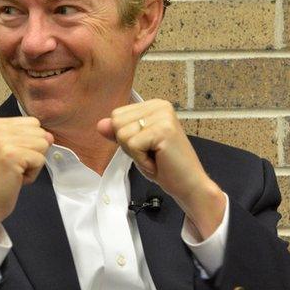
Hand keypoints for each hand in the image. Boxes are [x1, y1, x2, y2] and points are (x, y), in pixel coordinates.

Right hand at [0, 117, 53, 237]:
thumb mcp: (6, 149)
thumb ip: (26, 138)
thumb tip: (50, 136)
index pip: (32, 123)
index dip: (29, 143)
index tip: (10, 157)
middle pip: (39, 132)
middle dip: (32, 153)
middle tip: (12, 167)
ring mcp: (2, 140)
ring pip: (42, 145)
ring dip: (33, 164)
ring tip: (14, 172)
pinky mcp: (11, 155)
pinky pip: (40, 160)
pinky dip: (32, 174)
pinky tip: (15, 179)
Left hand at [96, 99, 224, 237]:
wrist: (188, 184)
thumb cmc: (164, 166)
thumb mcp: (135, 146)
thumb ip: (118, 133)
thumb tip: (100, 124)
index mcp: (153, 105)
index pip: (116, 115)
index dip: (125, 137)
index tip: (146, 146)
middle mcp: (160, 105)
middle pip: (116, 122)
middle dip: (128, 145)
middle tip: (151, 153)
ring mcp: (163, 116)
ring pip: (122, 134)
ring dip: (135, 154)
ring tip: (154, 157)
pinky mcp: (163, 130)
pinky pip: (132, 145)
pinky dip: (141, 160)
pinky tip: (157, 162)